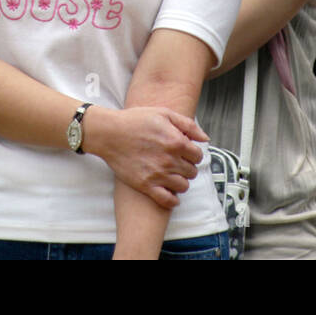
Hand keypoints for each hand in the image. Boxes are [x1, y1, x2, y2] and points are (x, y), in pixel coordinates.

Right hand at [82, 105, 207, 209]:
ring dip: (180, 181)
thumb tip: (205, 138)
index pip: (198, 156)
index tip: (185, 152)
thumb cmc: (135, 120)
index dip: (193, 153)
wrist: (109, 133)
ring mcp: (158, 174)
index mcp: (176, 142)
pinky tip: (168, 191)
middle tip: (177, 162)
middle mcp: (169, 160)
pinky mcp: (146, 185)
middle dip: (187, 167)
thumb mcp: (164, 113)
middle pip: (192, 172)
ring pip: (183, 186)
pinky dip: (172, 199)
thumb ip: (188, 125)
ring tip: (172, 174)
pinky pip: (168, 200)